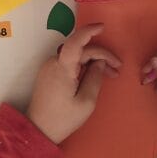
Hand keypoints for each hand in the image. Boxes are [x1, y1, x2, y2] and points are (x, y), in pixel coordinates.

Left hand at [27, 24, 120, 143]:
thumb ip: (95, 78)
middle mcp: (53, 63)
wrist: (38, 129)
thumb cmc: (63, 118)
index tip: (103, 27)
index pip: (75, 42)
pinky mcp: (49, 73)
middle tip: (118, 70)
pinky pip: (69, 63)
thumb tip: (100, 62)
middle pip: (80, 50)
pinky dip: (83, 66)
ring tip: (110, 75)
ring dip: (93, 61)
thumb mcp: (86, 101)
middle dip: (101, 56)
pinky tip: (94, 76)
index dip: (89, 31)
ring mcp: (49, 67)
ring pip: (75, 56)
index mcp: (62, 68)